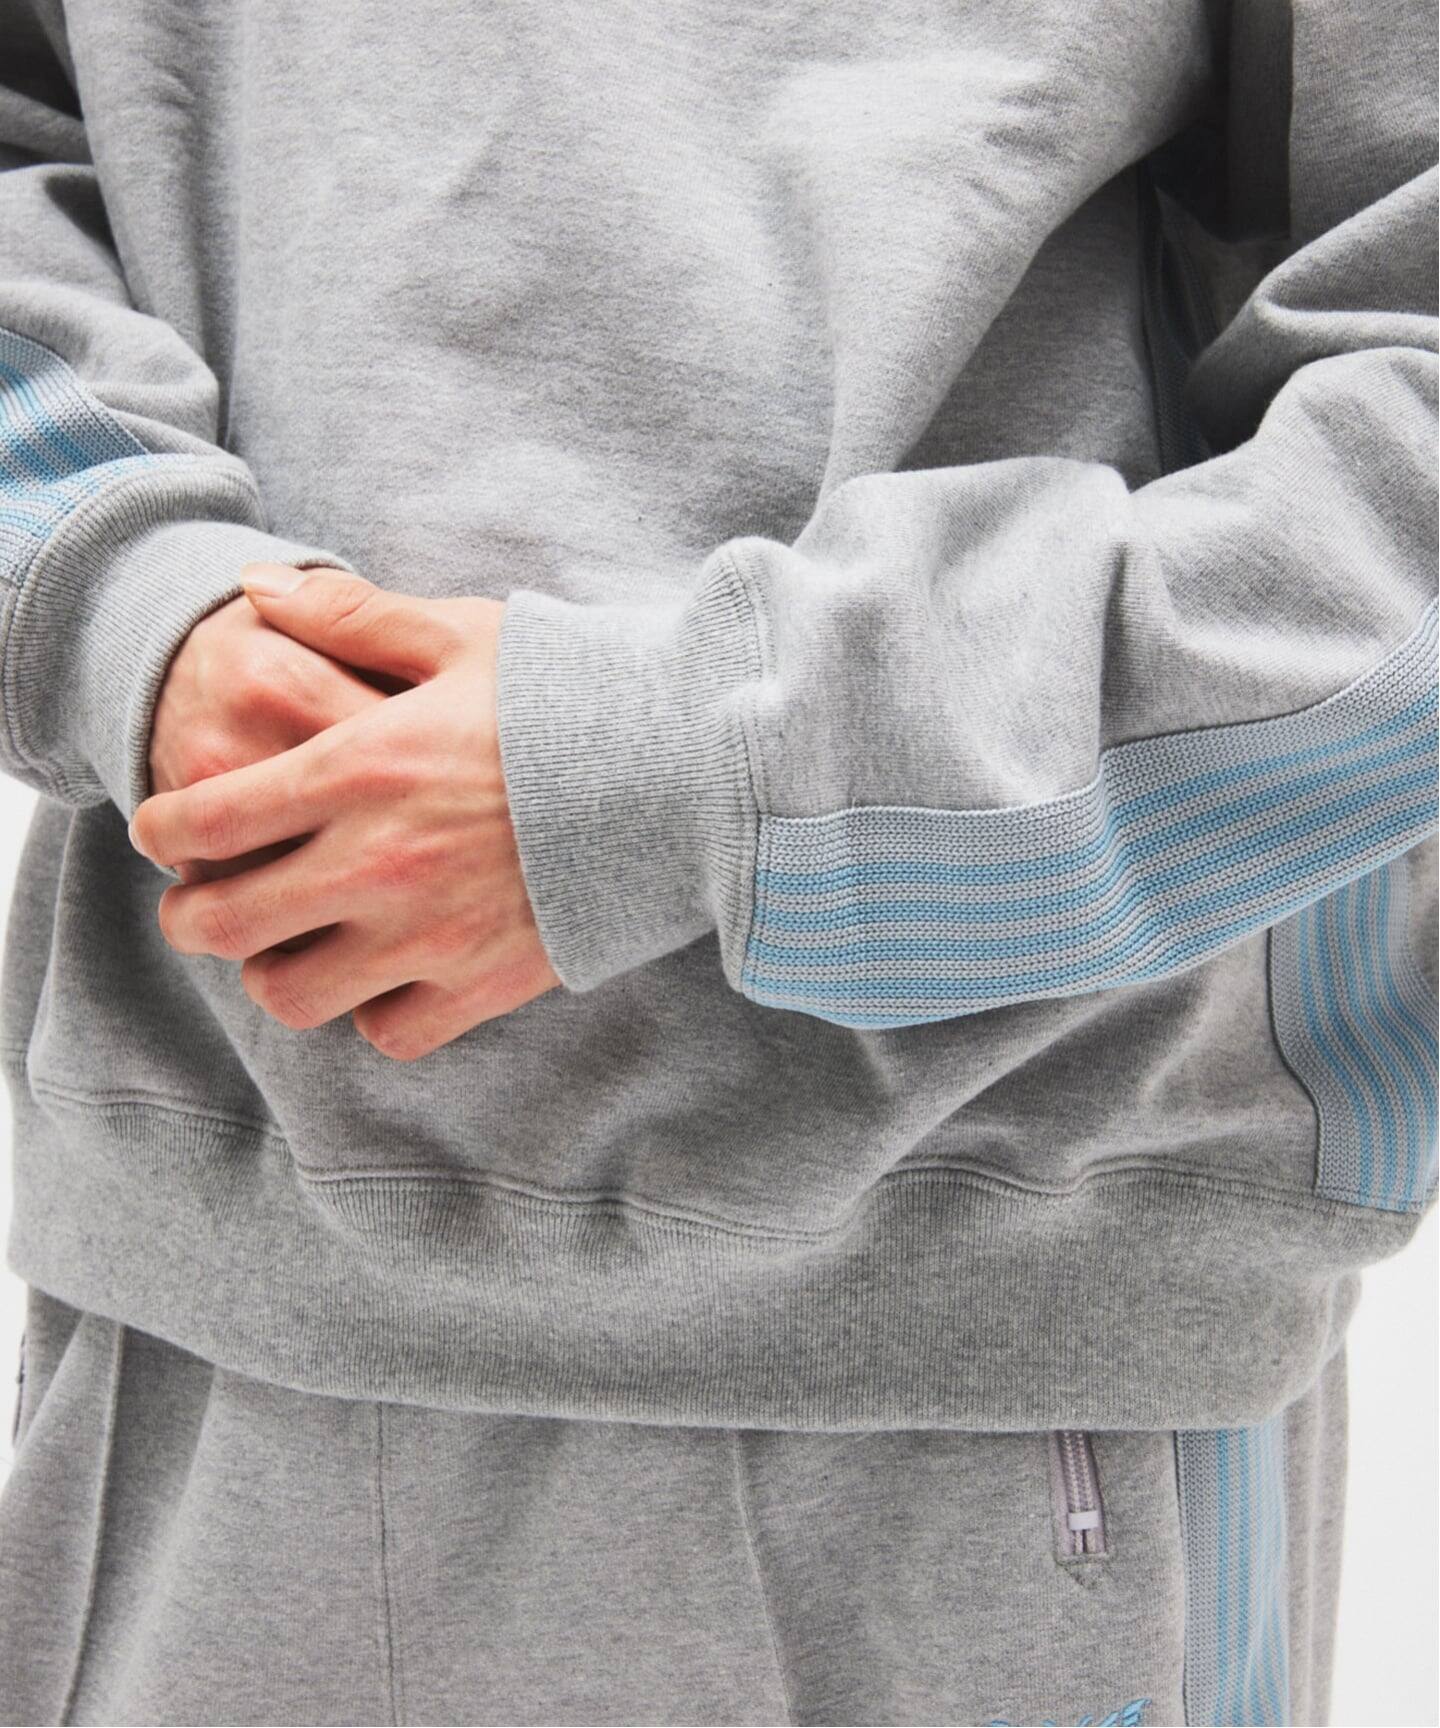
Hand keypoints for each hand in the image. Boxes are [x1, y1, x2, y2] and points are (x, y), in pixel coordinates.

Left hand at [129, 565, 561, 1059]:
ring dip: (274, 970)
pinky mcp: (483, 984)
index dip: (160, 829)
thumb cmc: (570, 695)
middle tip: (202, 903)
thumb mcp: (460, 635)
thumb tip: (250, 587)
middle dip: (191, 916)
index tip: (166, 829)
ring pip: (291, 994)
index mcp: (358, 767)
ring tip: (293, 943)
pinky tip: (386, 972)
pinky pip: (388, 1031)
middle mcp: (377, 861)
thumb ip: (348, 614)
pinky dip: (373, 1009)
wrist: (685, 770)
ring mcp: (429, 933)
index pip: (203, 819)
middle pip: (223, 925)